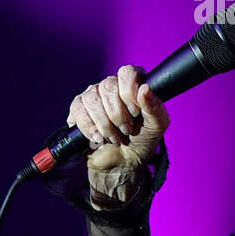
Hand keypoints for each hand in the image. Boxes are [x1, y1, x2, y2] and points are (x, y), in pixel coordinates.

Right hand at [66, 65, 169, 201]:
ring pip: (92, 98)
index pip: (127, 72)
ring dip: (105, 124)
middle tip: (126, 129)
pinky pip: (78, 109)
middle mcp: (112, 85)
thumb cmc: (141, 141)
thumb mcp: (156, 126)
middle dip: (118, 114)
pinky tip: (98, 137)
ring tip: (113, 137)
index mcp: (133, 84)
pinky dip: (89, 127)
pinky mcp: (78, 108)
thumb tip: (144, 89)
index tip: (135, 112)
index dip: (129, 92)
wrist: (122, 163)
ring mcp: (93, 95)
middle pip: (108, 86)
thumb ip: (154, 107)